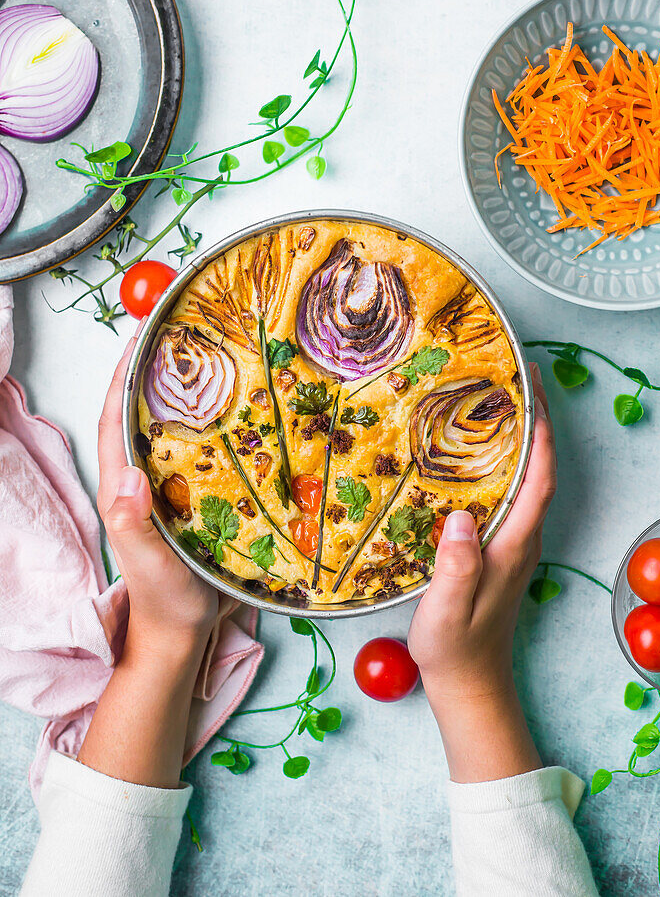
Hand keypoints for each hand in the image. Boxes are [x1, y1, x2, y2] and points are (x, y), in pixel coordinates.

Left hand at [98, 334, 218, 653]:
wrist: (181, 634)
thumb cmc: (164, 602)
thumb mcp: (150, 566)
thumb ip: (134, 526)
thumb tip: (128, 478)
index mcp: (121, 489)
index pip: (114, 418)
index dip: (124, 375)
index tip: (143, 335)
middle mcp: (139, 480)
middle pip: (141, 413)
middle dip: (155, 370)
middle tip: (186, 333)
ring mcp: (164, 488)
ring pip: (169, 428)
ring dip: (184, 392)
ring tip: (213, 358)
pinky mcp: (189, 497)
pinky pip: (196, 449)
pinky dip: (210, 423)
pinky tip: (237, 410)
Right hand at [408, 364, 555, 780]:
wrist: (471, 685)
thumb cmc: (457, 650)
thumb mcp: (448, 611)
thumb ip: (456, 567)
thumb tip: (462, 517)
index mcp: (515, 544)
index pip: (538, 477)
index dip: (539, 431)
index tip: (531, 388)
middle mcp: (521, 536)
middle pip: (536, 467)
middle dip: (531, 419)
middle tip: (507, 375)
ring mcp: (512, 541)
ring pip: (522, 476)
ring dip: (515, 436)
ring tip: (488, 399)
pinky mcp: (497, 546)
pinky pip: (505, 490)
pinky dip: (497, 460)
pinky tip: (469, 449)